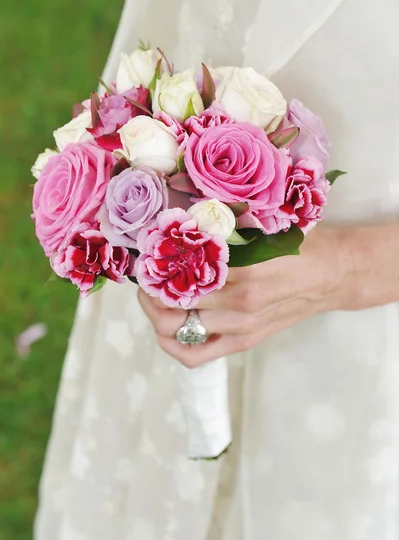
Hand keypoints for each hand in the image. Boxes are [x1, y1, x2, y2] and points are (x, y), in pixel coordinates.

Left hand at [138, 226, 352, 367]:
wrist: (332, 275)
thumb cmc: (299, 245)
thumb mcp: (264, 230)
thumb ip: (224, 231)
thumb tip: (182, 227)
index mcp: (246, 273)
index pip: (184, 275)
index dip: (158, 266)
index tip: (148, 255)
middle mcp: (240, 306)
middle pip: (174, 306)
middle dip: (151, 291)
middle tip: (146, 275)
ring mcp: (241, 329)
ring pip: (178, 331)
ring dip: (157, 314)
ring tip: (153, 297)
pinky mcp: (243, 342)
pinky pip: (195, 355)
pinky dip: (173, 344)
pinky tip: (166, 327)